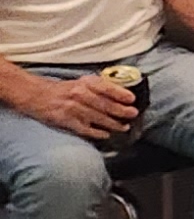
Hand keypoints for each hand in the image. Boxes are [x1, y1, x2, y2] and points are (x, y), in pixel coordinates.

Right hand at [1, 64, 132, 143]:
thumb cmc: (62, 89)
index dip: (121, 94)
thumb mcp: (81, 83)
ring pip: (97, 118)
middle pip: (105, 104)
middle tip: (133, 115)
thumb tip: (121, 94)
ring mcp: (73, 108)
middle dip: (121, 111)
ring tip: (123, 127)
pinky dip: (96, 132)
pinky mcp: (65, 120)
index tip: (132, 99)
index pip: (107, 88)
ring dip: (112, 123)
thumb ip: (98, 88)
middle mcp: (80, 94)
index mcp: (85, 83)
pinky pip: (84, 128)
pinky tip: (105, 135)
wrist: (35, 95)